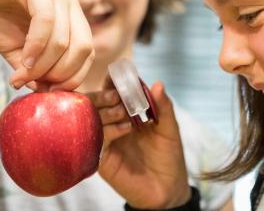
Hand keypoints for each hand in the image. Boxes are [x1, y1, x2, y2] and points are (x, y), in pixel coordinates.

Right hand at [0, 0, 93, 89]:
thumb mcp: (17, 52)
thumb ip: (34, 70)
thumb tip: (45, 92)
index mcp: (72, 18)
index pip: (88, 53)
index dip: (73, 77)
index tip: (49, 92)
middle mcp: (70, 3)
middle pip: (83, 48)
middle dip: (61, 74)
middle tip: (37, 84)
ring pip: (64, 39)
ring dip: (43, 65)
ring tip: (22, 74)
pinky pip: (46, 21)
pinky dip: (36, 46)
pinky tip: (23, 59)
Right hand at [87, 82, 191, 208]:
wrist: (168, 189)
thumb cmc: (168, 156)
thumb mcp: (170, 128)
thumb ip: (164, 107)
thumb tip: (157, 83)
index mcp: (126, 114)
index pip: (113, 93)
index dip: (113, 82)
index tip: (117, 73)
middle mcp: (112, 125)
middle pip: (97, 104)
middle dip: (105, 95)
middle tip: (117, 94)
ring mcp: (106, 142)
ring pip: (93, 120)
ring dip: (107, 111)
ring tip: (122, 111)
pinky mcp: (103, 160)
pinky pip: (97, 141)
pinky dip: (109, 131)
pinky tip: (125, 129)